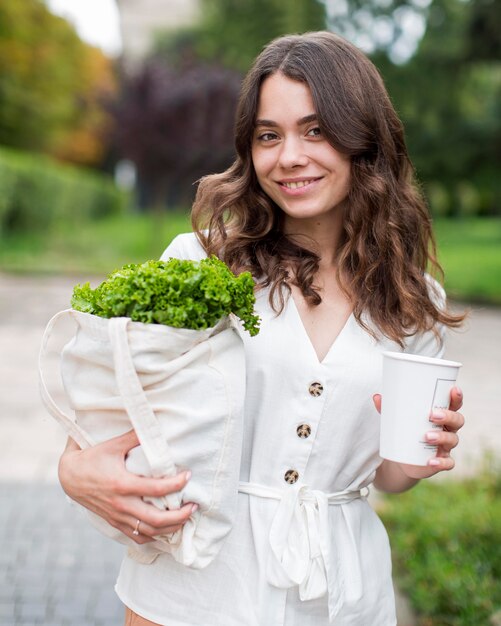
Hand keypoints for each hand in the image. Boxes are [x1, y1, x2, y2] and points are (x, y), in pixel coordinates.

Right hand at [58, 430, 196, 543]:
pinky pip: (137, 537)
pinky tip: (166, 531)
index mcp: (123, 484)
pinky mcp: (114, 522)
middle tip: (194, 507)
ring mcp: (118, 516)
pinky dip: (154, 537)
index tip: (188, 476)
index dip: (176, 484)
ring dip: (170, 528)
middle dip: (179, 516)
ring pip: (149, 531)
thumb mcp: (113, 445)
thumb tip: (155, 424)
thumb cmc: (93, 458)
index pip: (157, 488)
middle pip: (156, 519)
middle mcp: (121, 504)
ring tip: (185, 519)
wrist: (69, 476)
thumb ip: (135, 437)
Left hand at [373, 386, 464, 479]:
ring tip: (426, 436)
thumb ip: (388, 409)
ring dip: (441, 437)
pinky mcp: (441, 461)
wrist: (402, 459)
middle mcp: (447, 429)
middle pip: (457, 420)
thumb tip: (377, 397)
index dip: (456, 397)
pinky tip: (431, 461)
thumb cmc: (405, 432)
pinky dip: (441, 462)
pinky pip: (448, 463)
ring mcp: (446, 446)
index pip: (454, 405)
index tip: (453, 390)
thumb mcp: (397, 420)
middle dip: (448, 416)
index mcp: (441, 415)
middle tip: (431, 415)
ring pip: (452, 440)